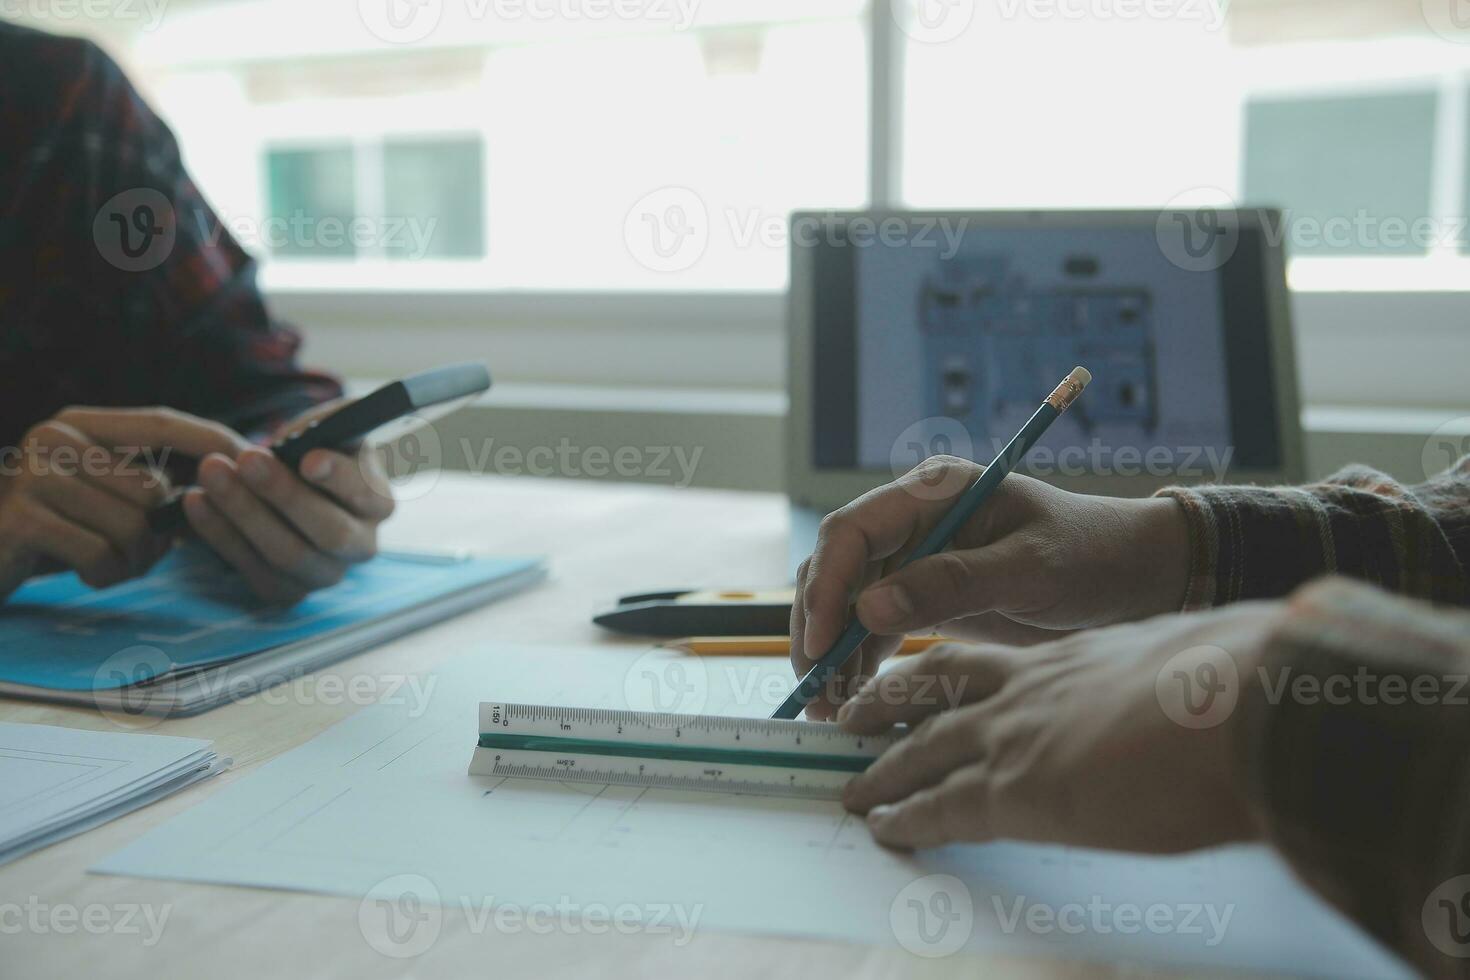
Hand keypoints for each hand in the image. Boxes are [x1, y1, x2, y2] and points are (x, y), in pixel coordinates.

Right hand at [0, 407, 244, 598]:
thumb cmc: (57, 532)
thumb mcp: (106, 497)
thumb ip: (155, 483)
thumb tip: (238, 476)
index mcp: (81, 426)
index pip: (162, 422)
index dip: (213, 441)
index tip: (260, 457)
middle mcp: (54, 439)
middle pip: (153, 490)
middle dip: (158, 536)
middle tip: (137, 553)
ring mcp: (32, 476)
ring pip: (132, 526)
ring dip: (132, 560)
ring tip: (107, 561)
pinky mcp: (20, 520)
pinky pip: (99, 553)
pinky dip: (105, 575)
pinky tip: (86, 573)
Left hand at [182, 401, 395, 604]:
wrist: (286, 488)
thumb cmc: (312, 453)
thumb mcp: (328, 429)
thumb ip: (328, 424)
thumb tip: (308, 435)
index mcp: (378, 503)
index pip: (367, 495)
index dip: (340, 478)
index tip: (309, 458)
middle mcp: (361, 546)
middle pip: (330, 533)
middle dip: (284, 494)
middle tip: (247, 459)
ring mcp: (325, 574)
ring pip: (287, 554)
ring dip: (244, 512)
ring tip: (211, 472)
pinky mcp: (287, 590)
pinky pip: (253, 570)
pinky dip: (220, 535)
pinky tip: (196, 501)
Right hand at [791, 456, 1190, 718]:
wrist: (1134, 577)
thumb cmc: (1092, 556)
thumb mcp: (1031, 568)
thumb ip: (952, 584)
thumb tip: (869, 610)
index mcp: (935, 493)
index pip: (852, 530)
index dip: (828, 585)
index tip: (824, 642)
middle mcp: (914, 521)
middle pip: (836, 569)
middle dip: (818, 628)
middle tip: (816, 689)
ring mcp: (914, 560)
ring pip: (846, 604)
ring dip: (831, 653)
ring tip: (829, 708)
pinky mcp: (923, 598)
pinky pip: (872, 629)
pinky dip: (857, 664)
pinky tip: (852, 701)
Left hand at [837, 603, 1281, 852]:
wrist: (1243, 706)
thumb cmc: (1244, 686)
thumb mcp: (1196, 664)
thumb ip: (1174, 681)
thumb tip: (1208, 697)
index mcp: (1076, 657)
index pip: (999, 664)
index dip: (959, 676)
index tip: (934, 682)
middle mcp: (1033, 687)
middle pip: (938, 688)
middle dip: (892, 701)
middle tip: (856, 713)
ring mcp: (1017, 734)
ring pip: (925, 745)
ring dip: (884, 767)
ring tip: (854, 783)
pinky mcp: (1015, 789)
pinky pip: (941, 804)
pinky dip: (907, 816)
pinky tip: (884, 826)